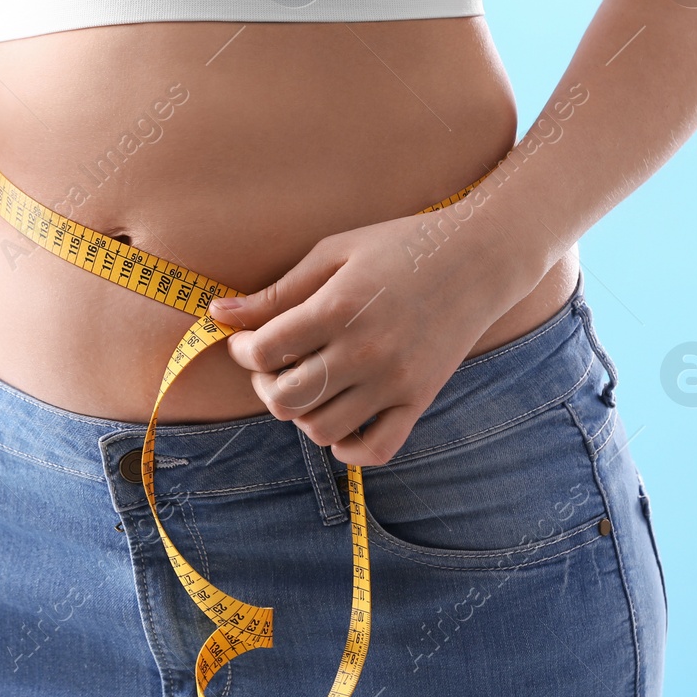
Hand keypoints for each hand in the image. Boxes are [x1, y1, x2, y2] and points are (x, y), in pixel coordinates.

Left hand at [208, 212, 515, 466]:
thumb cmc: (399, 246)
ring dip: (300, 413)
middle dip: (263, 385)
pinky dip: (347, 447)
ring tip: (304, 384)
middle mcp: (365, 352)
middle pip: (285, 399)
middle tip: (270, 365)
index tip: (245, 340)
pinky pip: (375, 450)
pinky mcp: (419, 401)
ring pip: (322, 430)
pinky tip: (338, 414)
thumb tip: (217, 316)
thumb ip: (276, 292)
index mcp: (338, 309)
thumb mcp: (332, 254)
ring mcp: (395, 382)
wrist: (479, 258)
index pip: (263, 353)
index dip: (241, 350)